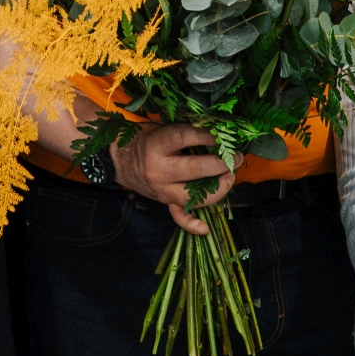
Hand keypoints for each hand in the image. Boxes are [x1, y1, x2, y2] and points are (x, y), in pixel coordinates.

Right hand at [109, 124, 233, 236]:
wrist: (118, 159)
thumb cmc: (144, 138)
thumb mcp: (160, 127)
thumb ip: (184, 131)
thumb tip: (217, 131)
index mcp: (157, 145)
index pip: (185, 138)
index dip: (207, 136)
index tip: (223, 134)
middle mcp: (159, 169)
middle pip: (195, 169)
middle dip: (221, 164)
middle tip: (236, 158)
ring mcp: (162, 189)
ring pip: (193, 196)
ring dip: (218, 189)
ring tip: (230, 177)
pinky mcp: (164, 201)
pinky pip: (178, 216)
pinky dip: (192, 224)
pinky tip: (205, 228)